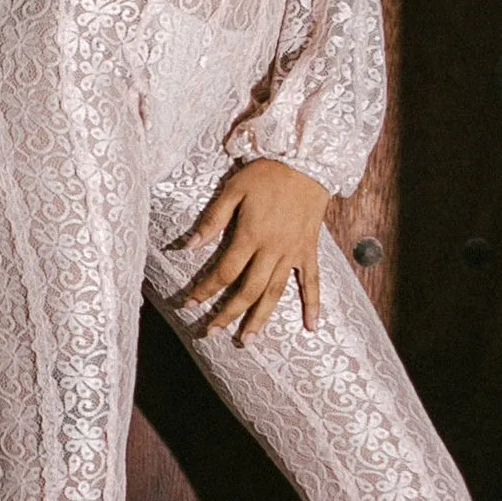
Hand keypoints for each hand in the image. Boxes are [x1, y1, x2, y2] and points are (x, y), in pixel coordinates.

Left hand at [174, 159, 331, 343]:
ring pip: (275, 293)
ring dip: (260, 318)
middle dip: (228, 314)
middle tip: (211, 332)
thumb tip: (188, 246)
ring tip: (248, 340)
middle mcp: (272, 250)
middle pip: (248, 290)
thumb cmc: (266, 172)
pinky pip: (312, 282)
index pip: (225, 272)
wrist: (306, 160)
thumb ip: (212, 220)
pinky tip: (311, 326)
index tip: (190, 303)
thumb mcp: (233, 189)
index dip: (205, 290)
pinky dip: (313, 305)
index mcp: (251, 235)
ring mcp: (293, 252)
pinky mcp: (309, 250)